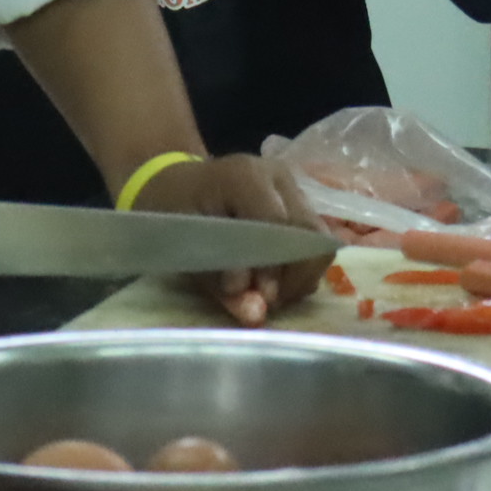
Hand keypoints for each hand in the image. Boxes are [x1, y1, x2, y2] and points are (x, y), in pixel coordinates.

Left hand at [128, 151, 313, 325]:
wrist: (174, 183)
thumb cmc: (171, 211)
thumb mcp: (182, 247)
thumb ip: (217, 281)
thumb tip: (257, 314)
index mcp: (244, 176)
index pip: (276, 223)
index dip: (271, 265)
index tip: (256, 297)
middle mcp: (278, 177)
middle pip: (308, 232)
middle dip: (294, 276)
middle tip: (268, 302)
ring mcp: (293, 188)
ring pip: (319, 239)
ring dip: (300, 276)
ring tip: (270, 296)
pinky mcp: (299, 204)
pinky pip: (314, 242)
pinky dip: (300, 269)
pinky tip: (275, 283)